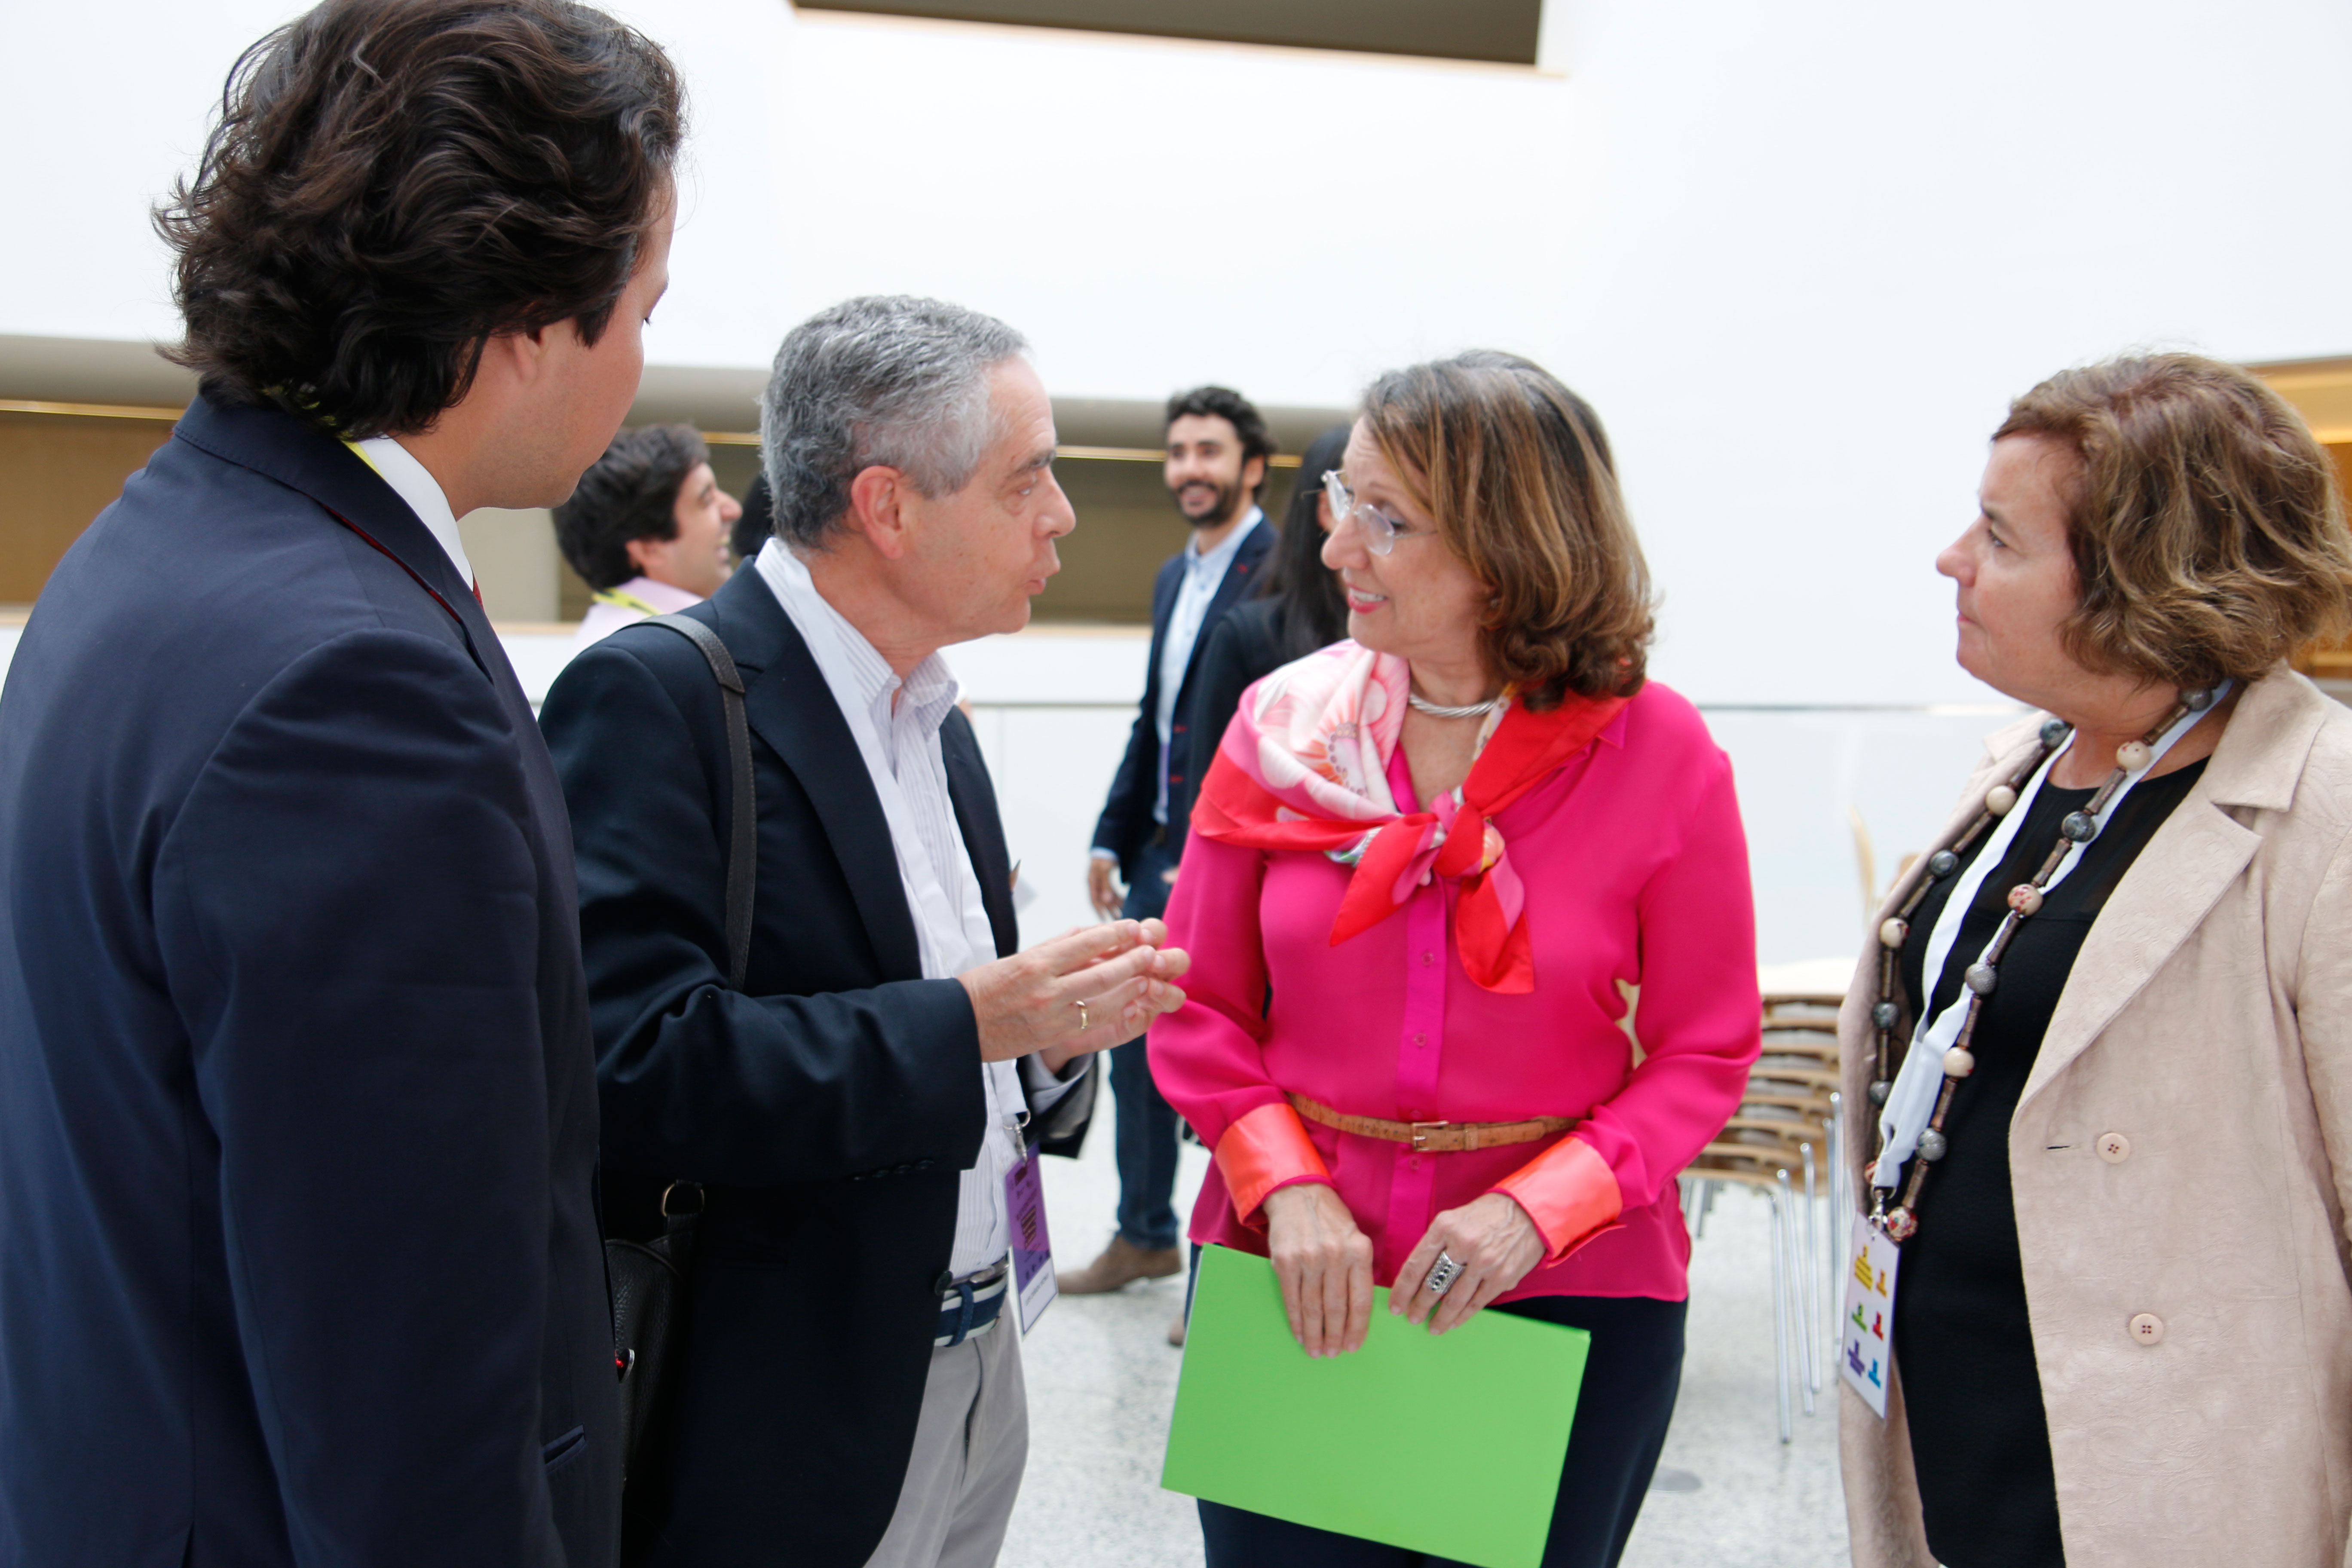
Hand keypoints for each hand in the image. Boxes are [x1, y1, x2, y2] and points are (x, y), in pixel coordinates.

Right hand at [958, 918, 1188, 1064]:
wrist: (958, 1024)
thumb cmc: (985, 985)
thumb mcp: (1017, 957)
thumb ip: (1055, 945)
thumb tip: (1089, 932)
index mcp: (1034, 962)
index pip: (1085, 943)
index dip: (1116, 934)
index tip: (1134, 927)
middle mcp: (1045, 988)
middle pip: (1102, 973)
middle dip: (1132, 962)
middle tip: (1151, 952)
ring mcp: (1051, 1016)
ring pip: (1103, 1002)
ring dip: (1130, 989)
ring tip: (1147, 978)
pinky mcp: (1052, 1036)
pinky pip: (1092, 1024)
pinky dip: (1115, 1013)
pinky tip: (1131, 1004)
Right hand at [1087, 856, 1125, 917]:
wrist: (1107, 845)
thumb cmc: (1105, 857)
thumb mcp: (1105, 869)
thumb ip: (1106, 885)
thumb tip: (1106, 901)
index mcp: (1092, 881)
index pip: (1094, 900)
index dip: (1100, 911)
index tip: (1106, 921)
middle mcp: (1095, 883)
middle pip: (1102, 900)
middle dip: (1109, 910)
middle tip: (1119, 919)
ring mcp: (1100, 882)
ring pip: (1107, 896)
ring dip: (1114, 904)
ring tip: (1123, 912)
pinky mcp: (1106, 879)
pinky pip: (1111, 891)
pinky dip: (1117, 897)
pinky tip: (1124, 902)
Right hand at [1263, 1182, 1373, 1357]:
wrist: (1298, 1195)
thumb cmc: (1331, 1221)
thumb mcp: (1355, 1239)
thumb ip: (1358, 1272)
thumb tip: (1358, 1315)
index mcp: (1358, 1252)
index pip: (1360, 1301)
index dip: (1357, 1328)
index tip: (1353, 1347)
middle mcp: (1335, 1256)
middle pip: (1336, 1308)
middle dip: (1334, 1336)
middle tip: (1333, 1354)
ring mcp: (1308, 1259)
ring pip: (1313, 1307)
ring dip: (1315, 1334)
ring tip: (1316, 1351)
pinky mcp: (1285, 1261)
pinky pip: (1292, 1299)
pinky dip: (1296, 1320)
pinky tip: (1300, 1333)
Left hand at [1392, 1193, 1546, 1335]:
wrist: (1528, 1212)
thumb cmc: (1486, 1215)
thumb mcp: (1454, 1218)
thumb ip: (1437, 1243)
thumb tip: (1418, 1275)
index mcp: (1445, 1227)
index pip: (1416, 1264)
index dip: (1403, 1289)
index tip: (1396, 1304)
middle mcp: (1463, 1244)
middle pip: (1433, 1284)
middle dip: (1419, 1306)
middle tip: (1411, 1317)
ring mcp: (1484, 1262)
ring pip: (1454, 1299)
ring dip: (1440, 1317)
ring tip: (1432, 1326)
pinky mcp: (1502, 1277)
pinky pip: (1477, 1302)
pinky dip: (1463, 1315)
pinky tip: (1453, 1321)